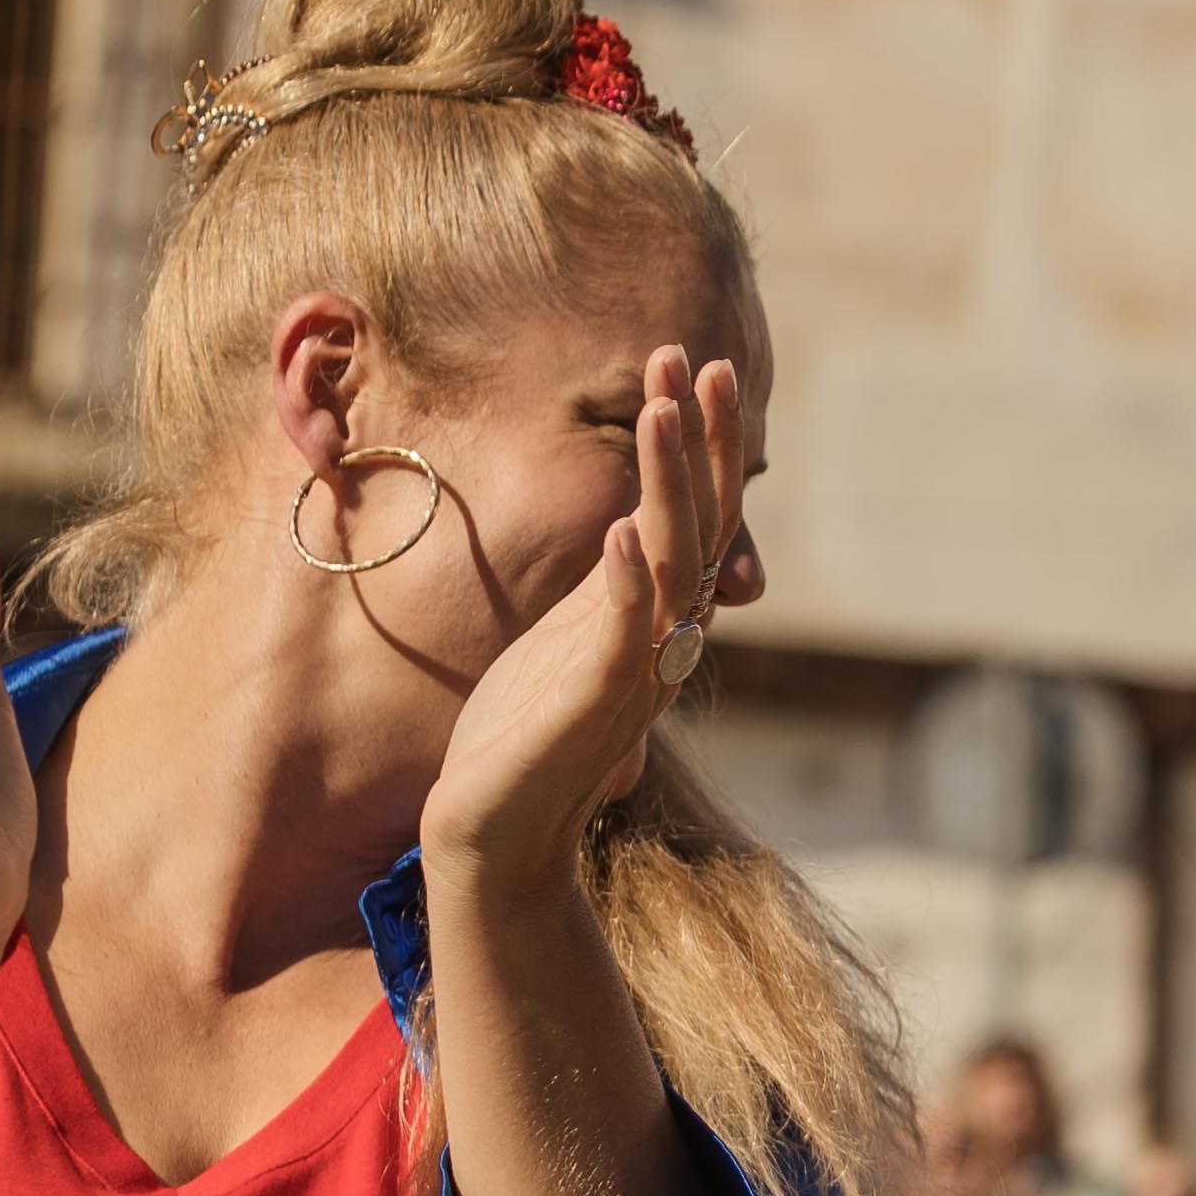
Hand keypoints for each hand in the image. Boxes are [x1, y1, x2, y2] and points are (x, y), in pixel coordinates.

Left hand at [423, 346, 742, 880]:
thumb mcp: (569, 646)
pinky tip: (623, 530)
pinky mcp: (593, 706)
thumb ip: (608, 594)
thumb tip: (635, 533)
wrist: (494, 838)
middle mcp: (660, 640)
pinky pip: (623, 635)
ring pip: (672, 563)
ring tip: (659, 410)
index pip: (694, 516)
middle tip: (699, 356)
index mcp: (652, 620)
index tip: (687, 367)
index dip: (696, 442)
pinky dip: (627, 582)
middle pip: (700, 523)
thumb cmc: (522, 744)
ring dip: (669, 484)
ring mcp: (633, 672)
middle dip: (700, 438)